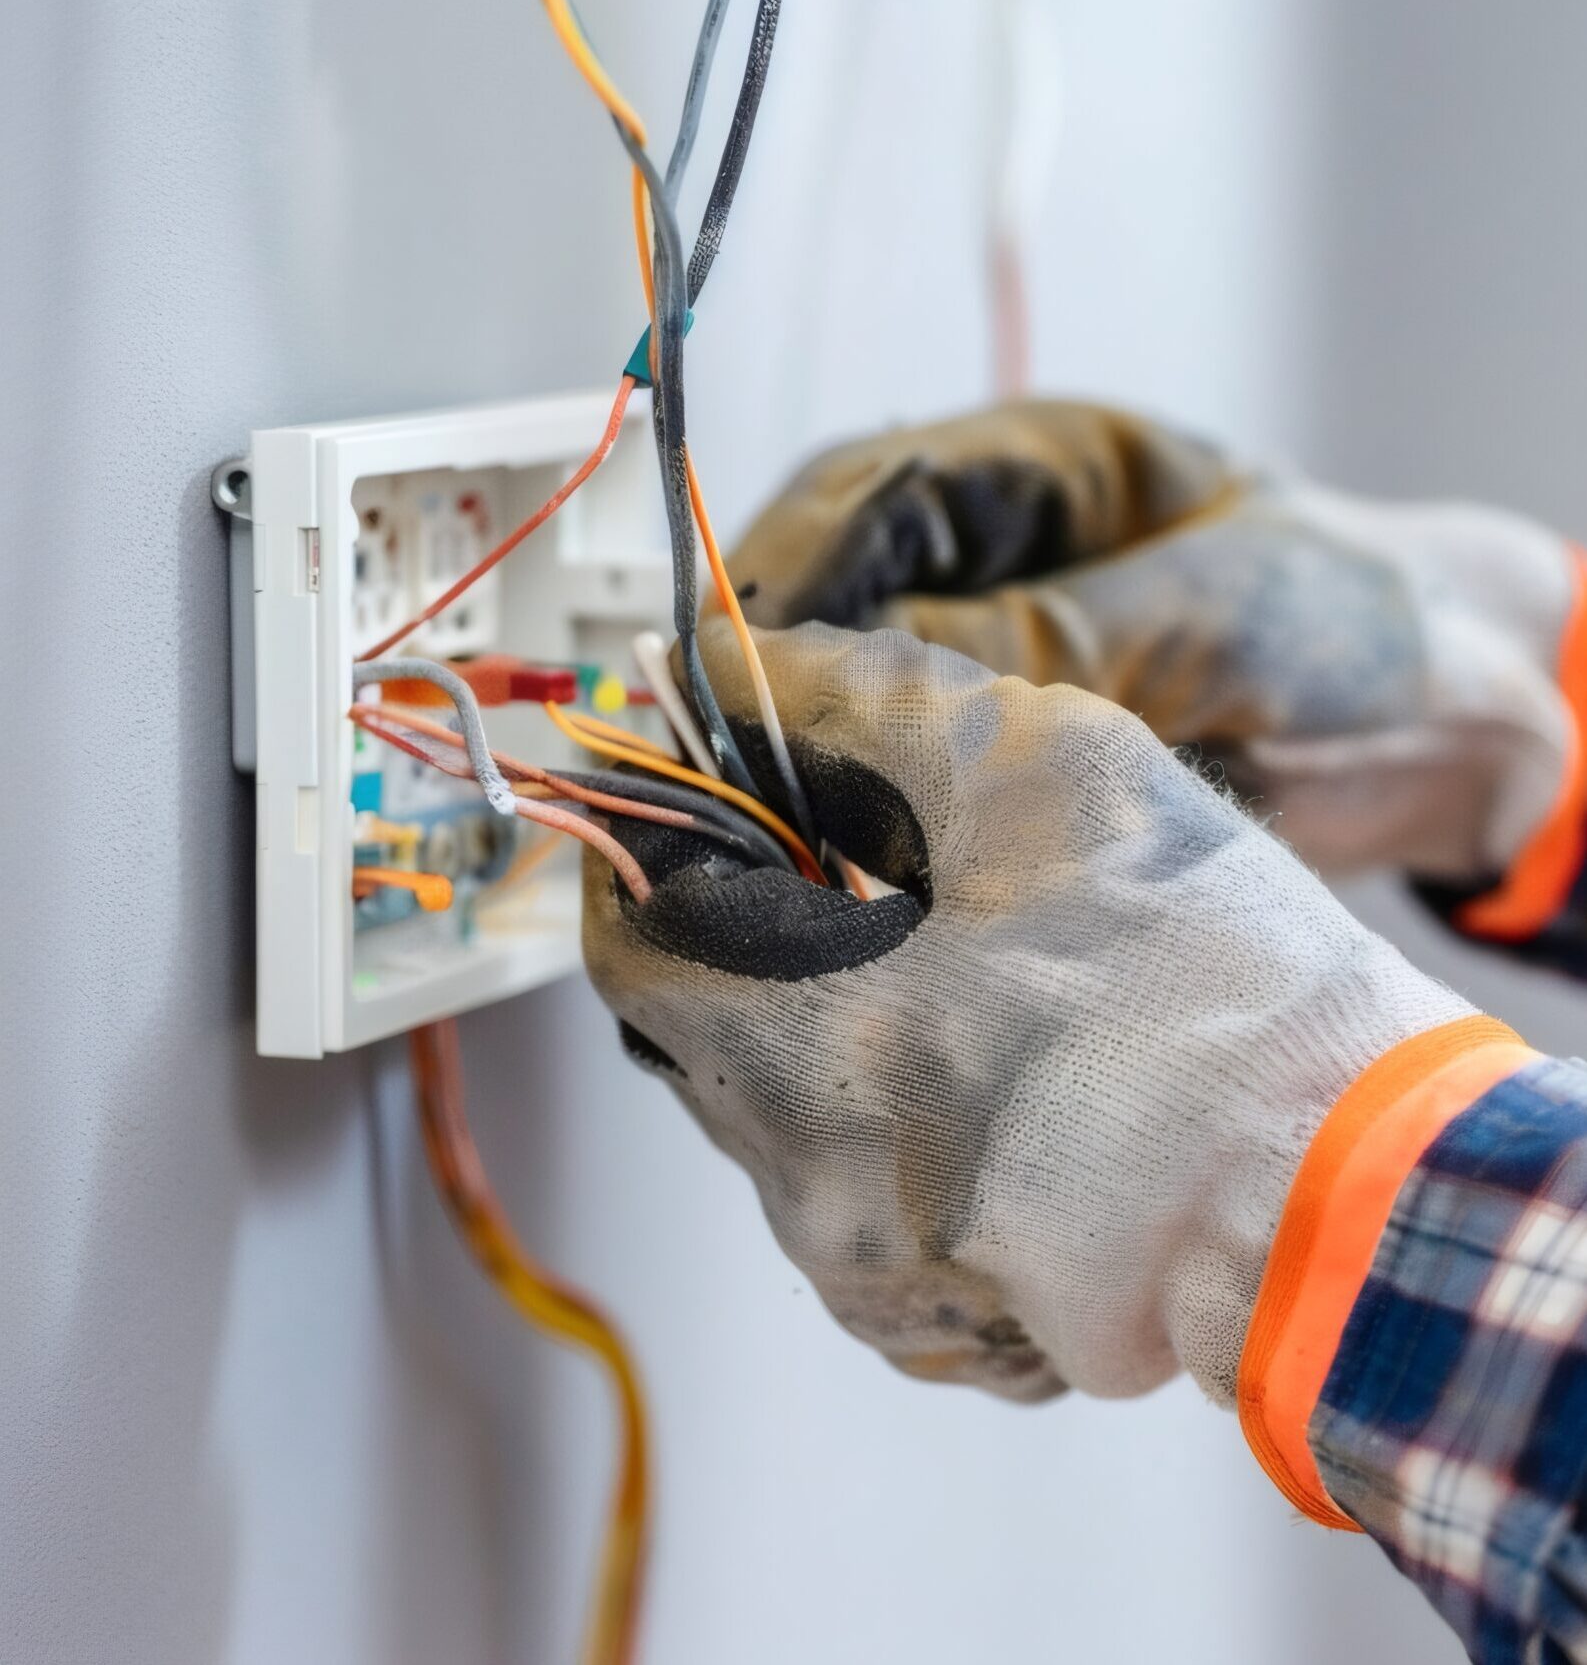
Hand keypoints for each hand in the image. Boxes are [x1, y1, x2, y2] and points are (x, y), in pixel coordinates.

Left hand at [582, 620, 1468, 1403]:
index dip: (655, 842)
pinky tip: (999, 1070)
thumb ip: (859, 702)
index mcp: (809, 1047)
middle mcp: (808, 1183)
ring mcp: (867, 1267)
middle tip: (857, 865)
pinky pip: (857, 1188)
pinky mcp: (930, 1314)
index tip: (702, 794)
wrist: (1352, 1193)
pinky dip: (893, 1111)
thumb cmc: (1215, 996)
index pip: (628, 932)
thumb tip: (746, 671)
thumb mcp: (1039, 776)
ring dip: (831, 1019)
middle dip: (755, 925)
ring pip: (781, 1106)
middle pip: (700, 1021)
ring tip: (964, 970)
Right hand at [729, 403, 1576, 881]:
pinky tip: (842, 854)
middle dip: (779, 670)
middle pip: (843, 600)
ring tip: (770, 810)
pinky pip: (919, 778)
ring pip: (867, 697)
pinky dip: (877, 818)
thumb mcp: (1206, 606)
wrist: (1457, 729)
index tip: (731, 648)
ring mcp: (1003, 663)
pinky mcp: (1016, 756)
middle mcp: (1003, 565)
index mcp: (1041, 473)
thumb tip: (865, 665)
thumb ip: (1044, 634)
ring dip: (818, 751)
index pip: (875, 496)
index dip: (787, 565)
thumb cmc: (1351, 613)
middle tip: (730, 747)